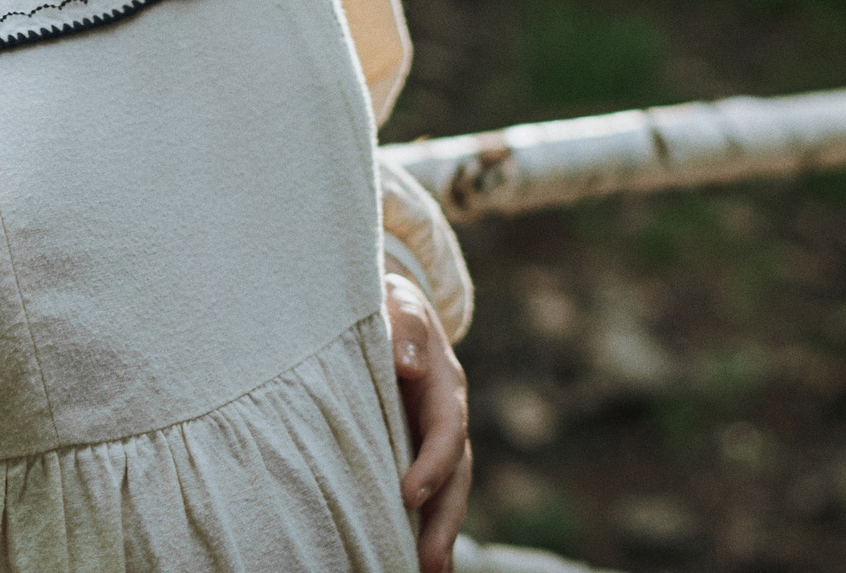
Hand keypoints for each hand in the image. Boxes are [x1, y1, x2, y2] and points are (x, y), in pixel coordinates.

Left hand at [387, 269, 471, 572]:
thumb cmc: (389, 303)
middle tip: (429, 562)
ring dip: (440, 535)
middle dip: (444, 520)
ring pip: (448, 492)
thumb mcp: (397, 300)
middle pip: (456, 475)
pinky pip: (428, 492)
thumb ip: (404, 325)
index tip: (408, 495)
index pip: (446, 429)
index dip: (432, 464)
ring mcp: (435, 438)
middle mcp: (447, 416)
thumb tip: (408, 363)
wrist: (394, 306)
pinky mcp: (417, 450)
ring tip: (428, 572)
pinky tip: (413, 561)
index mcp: (444, 383)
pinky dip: (427, 527)